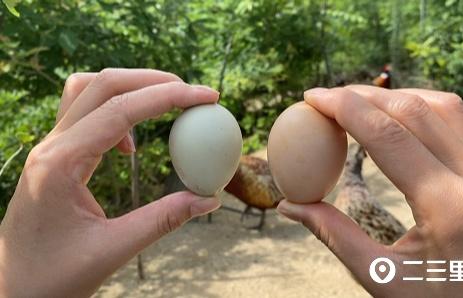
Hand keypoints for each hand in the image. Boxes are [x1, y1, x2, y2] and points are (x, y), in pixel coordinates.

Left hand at [0, 69, 221, 296]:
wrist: (10, 290)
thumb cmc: (51, 277)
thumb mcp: (112, 250)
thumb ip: (163, 220)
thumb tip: (209, 200)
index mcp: (60, 164)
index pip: (121, 110)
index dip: (169, 97)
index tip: (207, 97)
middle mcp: (50, 146)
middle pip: (103, 85)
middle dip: (153, 81)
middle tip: (193, 94)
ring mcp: (49, 149)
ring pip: (89, 91)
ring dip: (131, 88)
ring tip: (166, 105)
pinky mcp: (54, 157)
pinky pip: (84, 114)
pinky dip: (116, 111)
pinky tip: (131, 145)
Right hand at [277, 85, 462, 296]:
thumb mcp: (380, 278)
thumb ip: (334, 235)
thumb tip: (290, 205)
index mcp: (447, 206)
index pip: (386, 135)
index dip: (343, 108)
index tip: (312, 97)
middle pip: (413, 110)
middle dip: (363, 96)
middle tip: (326, 98)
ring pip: (442, 106)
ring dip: (395, 97)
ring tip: (358, 103)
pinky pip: (459, 122)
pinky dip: (423, 108)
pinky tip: (397, 117)